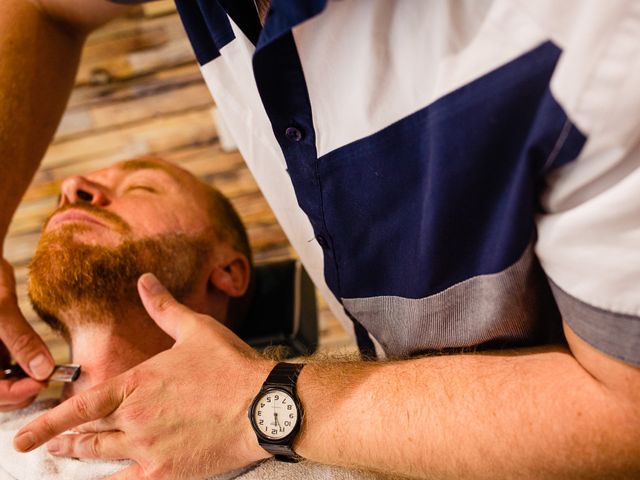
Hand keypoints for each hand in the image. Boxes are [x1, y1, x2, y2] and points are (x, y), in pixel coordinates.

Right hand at [0, 257, 53, 410]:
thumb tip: (44, 371)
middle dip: (22, 390)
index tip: (43, 381)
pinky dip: (23, 369)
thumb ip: (21, 340)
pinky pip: (6, 370)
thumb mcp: (1, 309)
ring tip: (44, 368)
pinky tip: (37, 357)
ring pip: (3, 384)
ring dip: (24, 381)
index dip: (15, 393)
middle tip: (48, 376)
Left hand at [14, 273, 274, 478]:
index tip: (26, 433)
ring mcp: (148, 447)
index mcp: (139, 383)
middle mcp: (135, 417)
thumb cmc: (231, 366)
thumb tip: (144, 281)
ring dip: (79, 455)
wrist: (262, 406)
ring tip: (65, 456)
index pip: (83, 404)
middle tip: (47, 444)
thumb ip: (164, 308)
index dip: (50, 420)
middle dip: (63, 439)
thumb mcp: (196, 329)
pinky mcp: (165, 471)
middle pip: (87, 433)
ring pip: (101, 455)